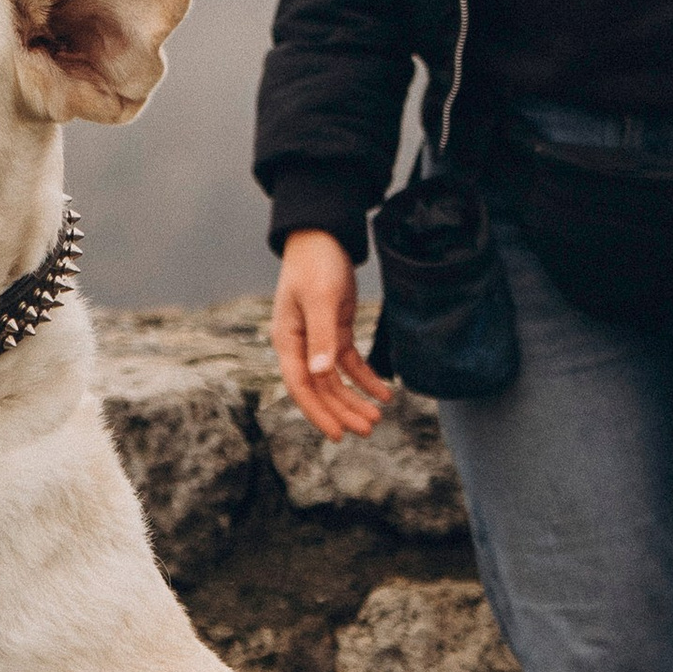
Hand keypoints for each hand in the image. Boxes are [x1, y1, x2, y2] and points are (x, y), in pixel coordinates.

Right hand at [272, 230, 394, 441]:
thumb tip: (321, 373)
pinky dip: (366, 378)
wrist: (322, 236)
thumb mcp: (321, 298)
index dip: (319, 413)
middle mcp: (300, 345)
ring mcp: (317, 340)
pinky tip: (384, 393)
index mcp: (288, 340)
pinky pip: (350, 363)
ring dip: (355, 399)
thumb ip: (321, 336)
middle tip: (368, 430)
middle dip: (343, 411)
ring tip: (378, 417)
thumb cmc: (315, 264)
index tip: (338, 434)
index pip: (301, 386)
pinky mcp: (335, 331)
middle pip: (321, 388)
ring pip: (336, 379)